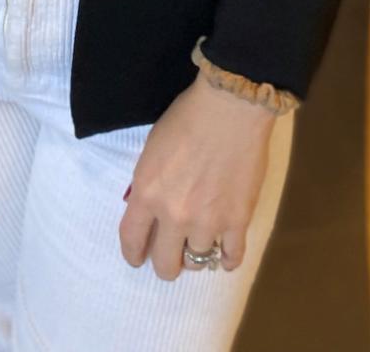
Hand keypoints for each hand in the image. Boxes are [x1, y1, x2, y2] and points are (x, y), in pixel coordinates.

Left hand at [119, 74, 275, 281]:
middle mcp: (174, 215)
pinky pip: (231, 256)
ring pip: (197, 261)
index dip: (133, 254)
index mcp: (147, 193)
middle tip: (171, 257)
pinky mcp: (238, 220)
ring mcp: (208, 221)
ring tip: (200, 243)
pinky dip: (227, 259)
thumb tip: (151, 206)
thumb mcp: (152, 149)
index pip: (131, 240)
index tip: (138, 258)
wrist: (229, 106)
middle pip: (165, 263)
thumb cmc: (187, 117)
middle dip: (165, 264)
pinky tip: (225, 254)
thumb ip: (149, 183)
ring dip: (196, 254)